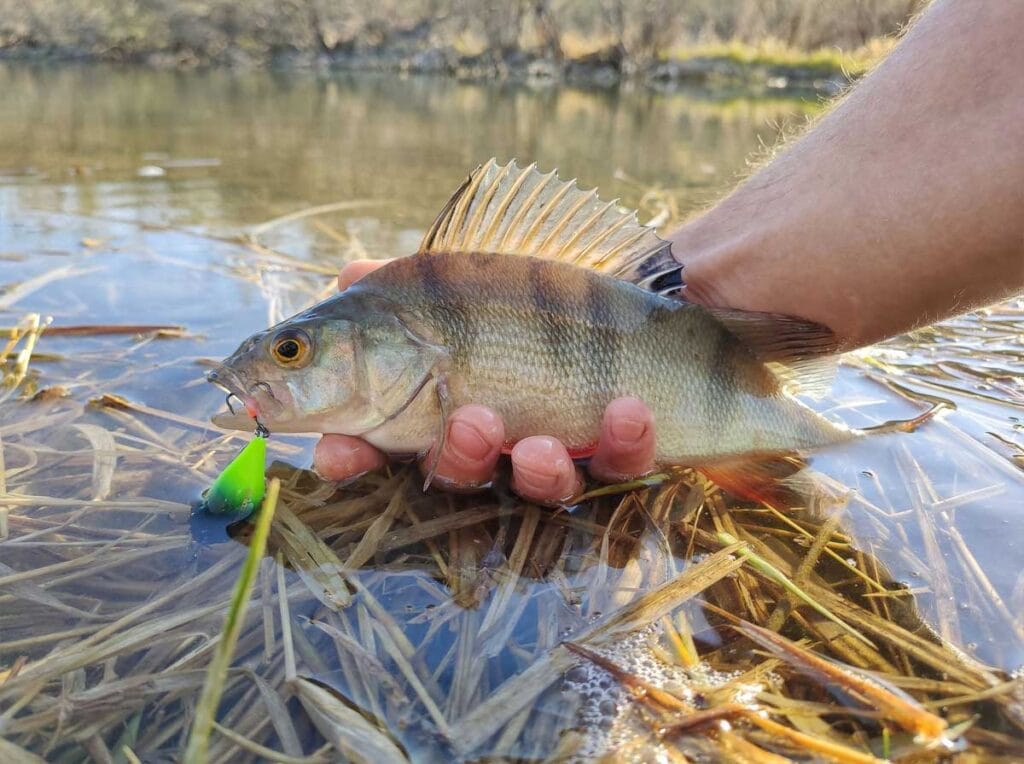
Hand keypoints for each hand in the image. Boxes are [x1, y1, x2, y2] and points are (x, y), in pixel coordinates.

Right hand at [312, 260, 656, 504]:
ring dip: (536, 469)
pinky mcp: (632, 451)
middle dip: (457, 456)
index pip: (388, 438)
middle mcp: (506, 431)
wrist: (673, 289)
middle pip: (464, 470)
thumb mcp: (482, 273)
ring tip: (539, 442)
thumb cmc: (558, 289)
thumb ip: (415, 284)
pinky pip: (624, 464)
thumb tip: (349, 273)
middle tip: (468, 422)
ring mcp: (570, 445)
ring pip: (540, 484)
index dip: (356, 453)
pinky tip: (629, 407)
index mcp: (454, 397)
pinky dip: (624, 440)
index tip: (335, 454)